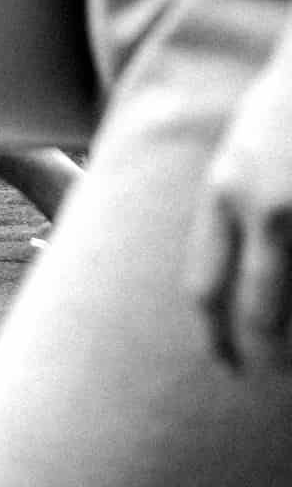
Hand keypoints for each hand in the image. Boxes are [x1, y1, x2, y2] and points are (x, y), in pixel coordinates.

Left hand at [184, 58, 291, 370]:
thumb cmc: (280, 109)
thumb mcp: (235, 157)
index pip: (206, 286)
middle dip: (262, 353)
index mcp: (224, 194)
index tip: (225, 363)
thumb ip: (226, 212)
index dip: (214, 335)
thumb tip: (224, 271)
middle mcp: (267, 211)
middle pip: (259, 309)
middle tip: (264, 377)